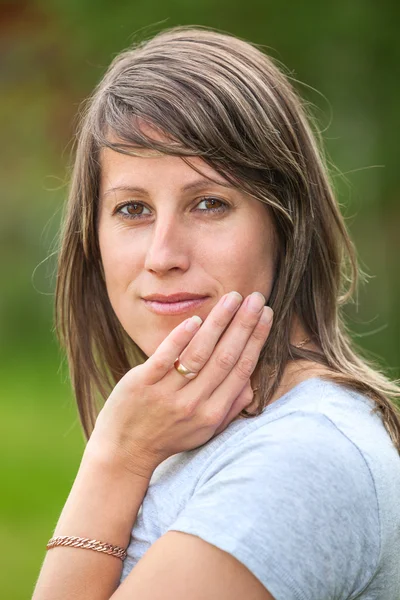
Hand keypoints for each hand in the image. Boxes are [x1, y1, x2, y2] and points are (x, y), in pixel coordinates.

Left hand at [89, 292, 272, 477]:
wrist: (124, 452)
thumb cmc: (168, 437)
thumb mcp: (205, 430)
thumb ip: (229, 407)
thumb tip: (251, 383)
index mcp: (213, 413)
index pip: (241, 369)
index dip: (255, 339)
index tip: (265, 314)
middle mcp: (194, 404)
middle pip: (225, 357)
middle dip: (243, 325)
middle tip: (256, 297)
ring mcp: (167, 394)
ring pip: (199, 353)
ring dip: (219, 323)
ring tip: (232, 298)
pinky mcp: (142, 385)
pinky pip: (165, 358)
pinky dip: (181, 338)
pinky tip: (196, 320)